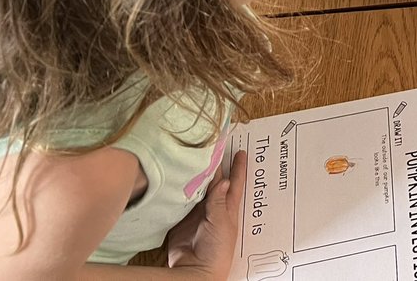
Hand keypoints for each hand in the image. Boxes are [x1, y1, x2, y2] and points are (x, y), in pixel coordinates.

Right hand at [167, 150, 245, 279]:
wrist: (195, 271)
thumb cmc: (217, 250)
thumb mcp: (221, 223)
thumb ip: (218, 202)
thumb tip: (224, 180)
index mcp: (227, 208)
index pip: (234, 183)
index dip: (237, 168)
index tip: (240, 152)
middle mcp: (212, 208)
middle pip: (213, 183)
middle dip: (214, 167)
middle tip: (212, 149)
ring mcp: (196, 214)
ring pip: (196, 190)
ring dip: (195, 177)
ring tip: (192, 159)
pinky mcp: (180, 221)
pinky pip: (179, 202)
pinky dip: (178, 192)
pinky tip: (175, 179)